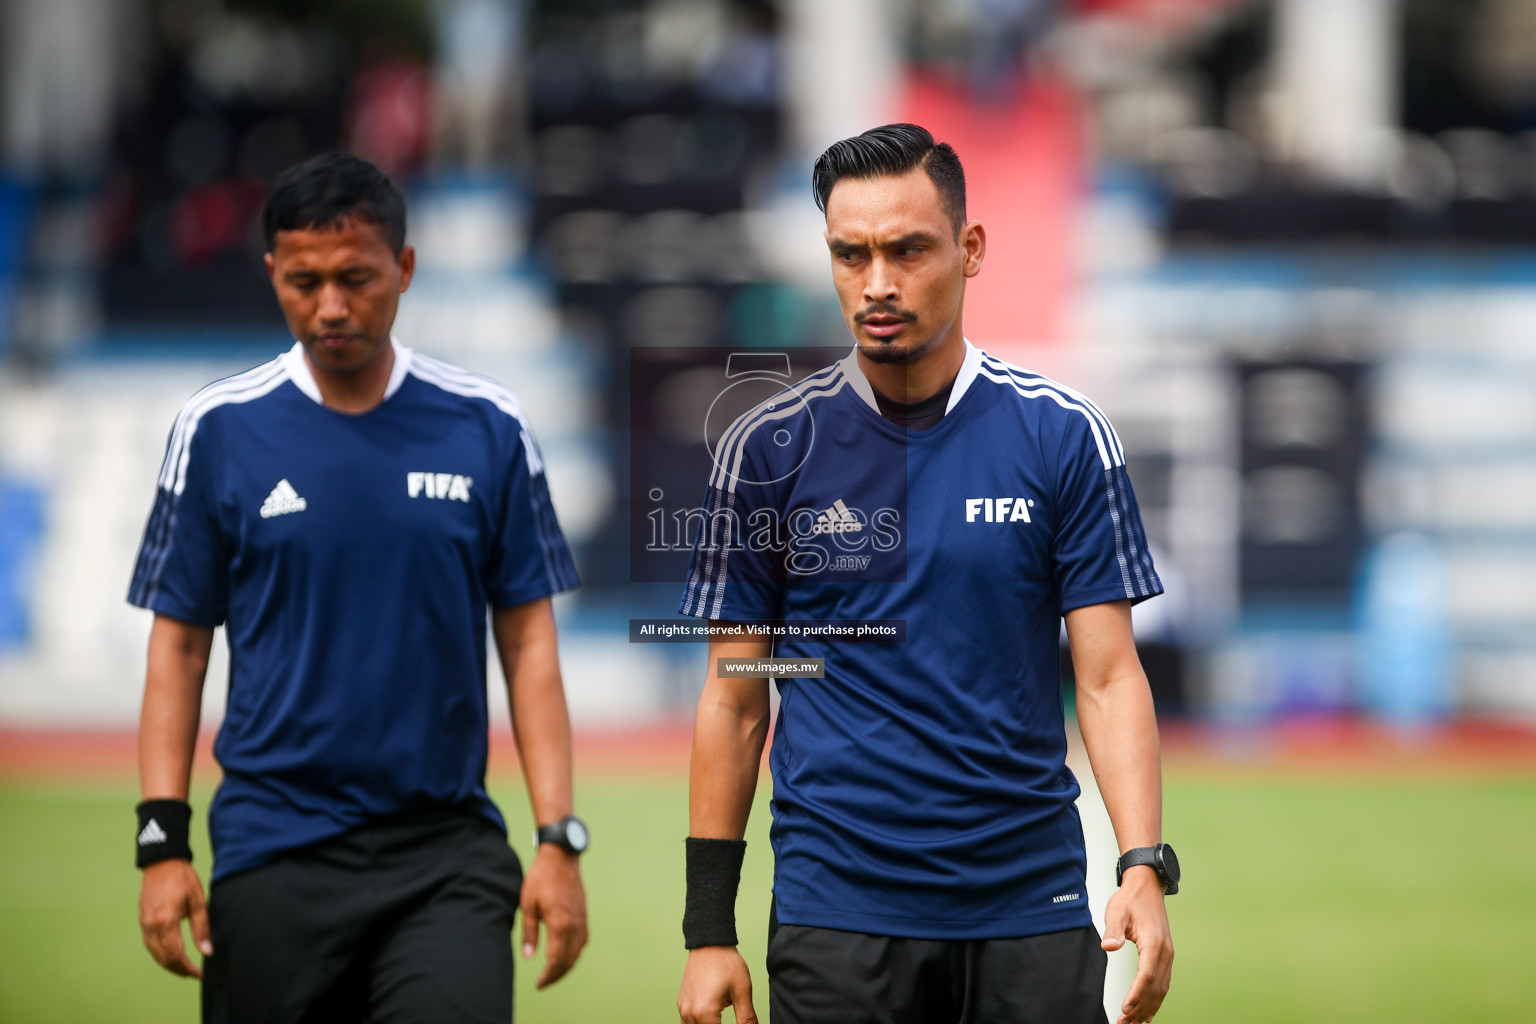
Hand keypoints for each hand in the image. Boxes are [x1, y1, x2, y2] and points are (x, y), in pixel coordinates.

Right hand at [139, 858, 211, 977]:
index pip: (176, 955)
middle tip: (193, 974)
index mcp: (167, 922)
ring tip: (184, 968)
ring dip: (168, 964)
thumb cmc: (183, 879)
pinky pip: (149, 945)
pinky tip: (171, 955)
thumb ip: (202, 928)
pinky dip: (160, 954)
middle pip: (163, 958)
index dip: (187, 968)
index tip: (199, 974)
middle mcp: (152, 926)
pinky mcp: (142, 921)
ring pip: (154, 954)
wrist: (162, 862)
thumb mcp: (198, 902)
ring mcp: (144, 924)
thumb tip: (207, 951)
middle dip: (178, 969)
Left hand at [520, 843, 587, 987]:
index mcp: (559, 923)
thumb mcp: (528, 904)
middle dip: (557, 975)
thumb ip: (529, 932)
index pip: (555, 960)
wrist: (561, 856)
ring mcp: (582, 919)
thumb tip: (528, 956)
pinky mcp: (584, 914)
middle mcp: (574, 925)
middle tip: (544, 983)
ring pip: (578, 952)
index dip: (548, 976)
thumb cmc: (541, 877)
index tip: (539, 984)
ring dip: (567, 966)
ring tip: (554, 972)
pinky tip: (566, 953)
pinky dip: (575, 952)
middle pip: (569, 960)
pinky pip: (583, 940)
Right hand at [678, 945, 756, 1023]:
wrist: (710, 942)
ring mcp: (683, 1008)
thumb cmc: (726, 963)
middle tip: (730, 1016)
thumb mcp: (742, 991)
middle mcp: (689, 1013)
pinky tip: (712, 1018)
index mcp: (704, 1013)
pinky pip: (688, 1023)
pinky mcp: (682, 1002)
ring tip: (720, 1018)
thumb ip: (747, 1018)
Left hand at [1101, 867, 1173, 1023]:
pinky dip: (1155, 1001)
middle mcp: (1165, 953)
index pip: (1147, 975)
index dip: (1137, 994)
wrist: (1147, 887)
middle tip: (1124, 1023)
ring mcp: (1167, 956)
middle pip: (1155, 988)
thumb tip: (1108, 946)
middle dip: (1140, 1008)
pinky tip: (1147, 1014)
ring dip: (1147, 1008)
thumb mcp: (1117, 910)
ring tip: (1132, 1023)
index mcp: (1154, 943)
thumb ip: (1113, 929)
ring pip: (1161, 990)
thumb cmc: (1131, 899)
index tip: (1126, 1008)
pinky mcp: (1165, 957)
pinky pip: (1163, 984)